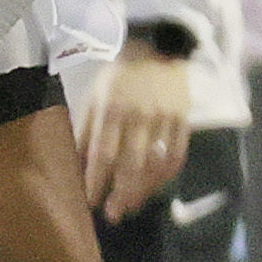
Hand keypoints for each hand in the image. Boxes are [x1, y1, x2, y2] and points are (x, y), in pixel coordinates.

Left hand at [76, 47, 193, 222]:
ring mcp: (166, 119)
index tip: (89, 201)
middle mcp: (140, 116)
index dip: (96, 181)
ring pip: (156, 165)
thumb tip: (76, 162)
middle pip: (131, 164)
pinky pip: (177, 156)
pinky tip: (153, 188)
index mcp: (113, 109)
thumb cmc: (119, 75)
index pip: (103, 153)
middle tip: (112, 215)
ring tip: (130, 206)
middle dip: (120, 194)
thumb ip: (86, 129)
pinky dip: (165, 177)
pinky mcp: (184, 121)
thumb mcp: (94, 95)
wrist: (158, 47)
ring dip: (143, 190)